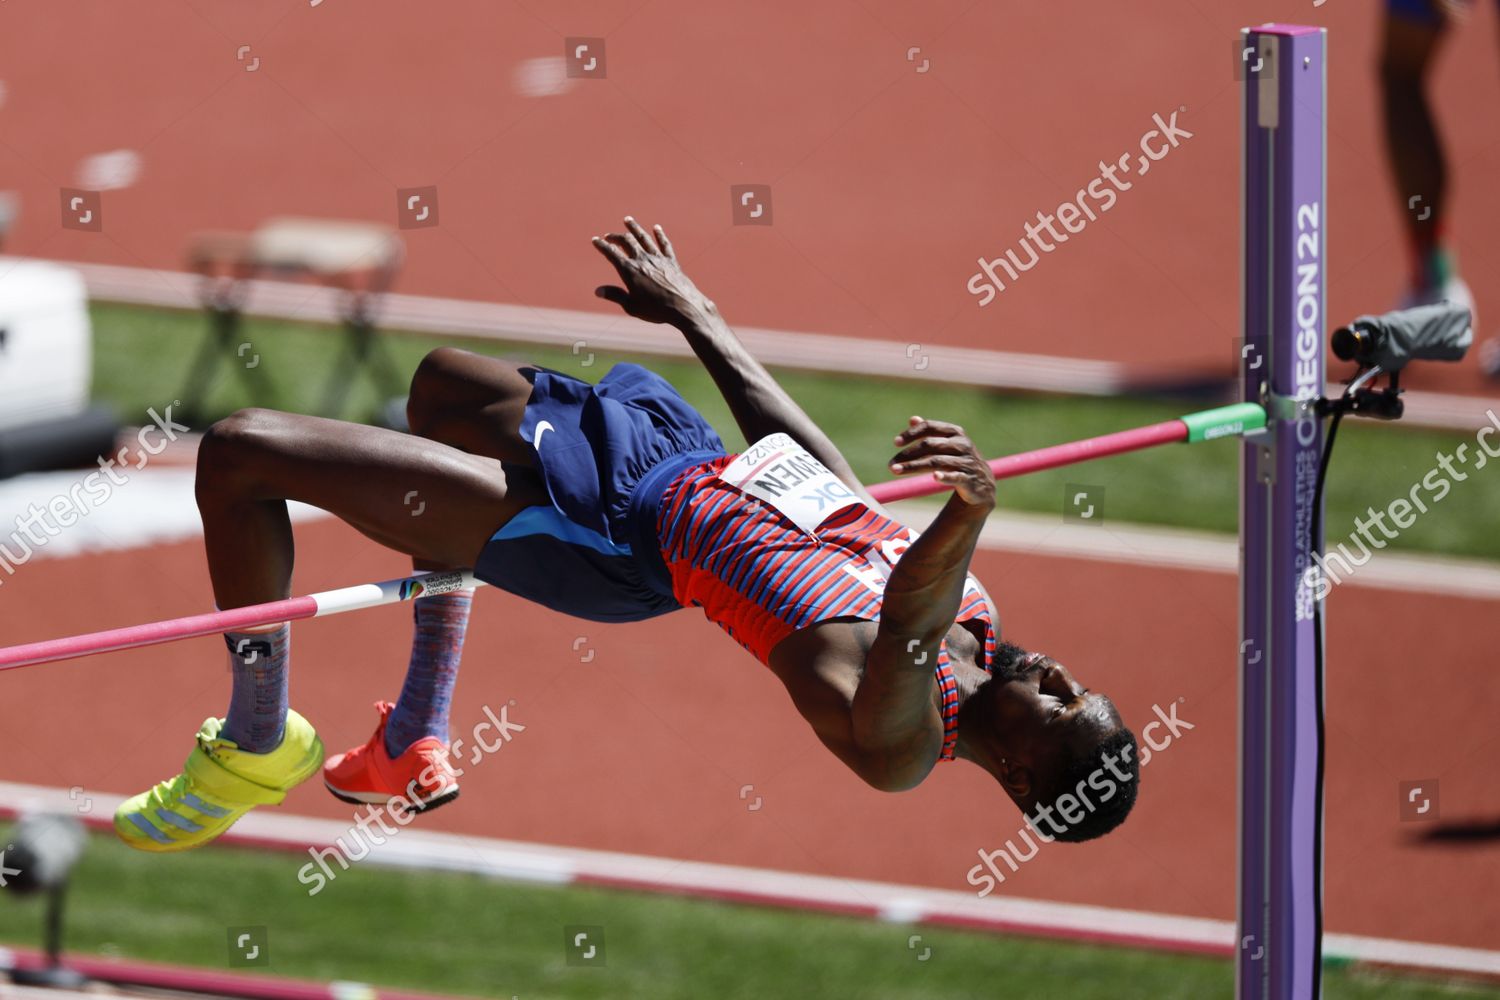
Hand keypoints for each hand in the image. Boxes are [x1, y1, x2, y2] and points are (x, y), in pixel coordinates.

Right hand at [591, 217, 713, 327]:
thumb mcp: (632, 306)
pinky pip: (664, 245)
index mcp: (630, 271)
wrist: (684, 307)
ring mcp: (658, 259)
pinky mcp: (672, 261)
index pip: (612, 253)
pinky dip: (659, 235)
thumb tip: (597, 291)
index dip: (602, 246)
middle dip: (616, 237)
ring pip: (644, 238)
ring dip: (634, 228)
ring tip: (628, 219)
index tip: (595, 240)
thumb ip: (615, 295)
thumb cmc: (657, 310)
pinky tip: (656, 228)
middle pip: (627, 241)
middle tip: (609, 236)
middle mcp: (643, 260)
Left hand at [889, 417, 995, 508]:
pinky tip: (934, 477)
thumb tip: (913, 419)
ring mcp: (966, 461)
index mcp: (955, 432)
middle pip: (930, 445)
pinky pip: (955, 476)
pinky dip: (945, 476)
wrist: (982, 483)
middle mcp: (962, 444)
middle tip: (890, 465)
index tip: (895, 442)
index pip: (930, 427)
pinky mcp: (969, 479)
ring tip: (896, 471)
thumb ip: (931, 431)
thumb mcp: (947, 443)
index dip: (912, 433)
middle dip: (908, 454)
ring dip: (914, 466)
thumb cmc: (958, 459)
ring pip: (936, 461)